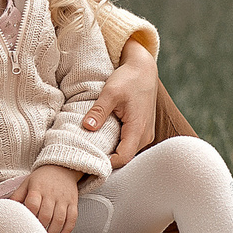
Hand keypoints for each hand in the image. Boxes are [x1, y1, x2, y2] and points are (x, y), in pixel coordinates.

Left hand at [17, 164, 80, 232]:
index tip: (26, 226)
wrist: (62, 167)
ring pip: (59, 218)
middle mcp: (51, 194)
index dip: (29, 217)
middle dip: (40, 228)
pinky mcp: (73, 202)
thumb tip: (5, 210)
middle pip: (46, 214)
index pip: (32, 204)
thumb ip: (17, 197)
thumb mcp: (26, 183)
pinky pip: (72, 217)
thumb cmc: (41, 179)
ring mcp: (63, 198)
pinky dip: (67, 229)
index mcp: (37, 189)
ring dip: (53, 231)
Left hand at [86, 41, 158, 165]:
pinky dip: (117, 144)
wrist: (144, 70)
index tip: (89, 158)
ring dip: (112, 151)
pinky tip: (104, 137)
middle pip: (125, 158)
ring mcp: (145, 134)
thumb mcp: (111, 92)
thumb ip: (99, 111)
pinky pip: (129, 144)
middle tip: (86, 154)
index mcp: (138, 129)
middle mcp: (145, 136)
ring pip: (127, 152)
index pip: (123, 158)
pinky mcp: (142, 131)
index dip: (107, 163)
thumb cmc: (128, 79)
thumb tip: (87, 126)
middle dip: (106, 158)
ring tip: (93, 145)